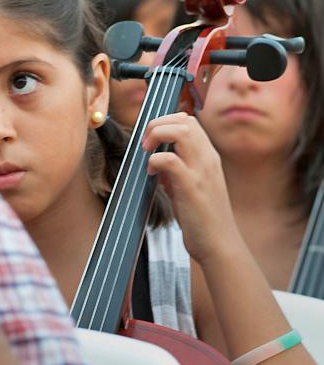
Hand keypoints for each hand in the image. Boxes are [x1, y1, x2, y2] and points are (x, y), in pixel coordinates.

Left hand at [142, 112, 244, 263]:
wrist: (218, 244)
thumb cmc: (202, 217)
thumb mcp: (190, 185)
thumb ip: (177, 169)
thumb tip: (156, 157)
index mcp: (208, 156)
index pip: (189, 121)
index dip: (165, 123)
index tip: (151, 141)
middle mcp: (208, 159)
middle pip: (184, 120)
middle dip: (158, 124)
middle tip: (145, 145)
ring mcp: (201, 171)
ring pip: (181, 131)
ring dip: (157, 136)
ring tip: (147, 152)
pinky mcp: (191, 187)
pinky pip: (170, 160)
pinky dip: (155, 160)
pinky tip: (151, 173)